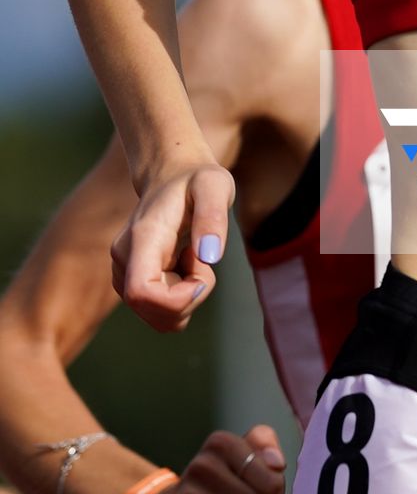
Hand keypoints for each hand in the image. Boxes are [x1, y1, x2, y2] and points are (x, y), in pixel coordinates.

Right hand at [110, 159, 235, 330]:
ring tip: (193, 256)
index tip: (204, 268)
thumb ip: (213, 217)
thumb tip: (211, 256)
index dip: (177, 299)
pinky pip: (161, 312)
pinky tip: (184, 265)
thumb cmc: (197, 179)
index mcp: (142, 238)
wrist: (172, 175)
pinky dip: (180, 298)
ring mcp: (124, 275)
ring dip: (187, 297)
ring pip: (160, 318)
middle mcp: (124, 261)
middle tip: (203, 256)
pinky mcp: (131, 284)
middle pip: (154, 312)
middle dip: (191, 296)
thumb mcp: (215, 186)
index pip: (141, 293)